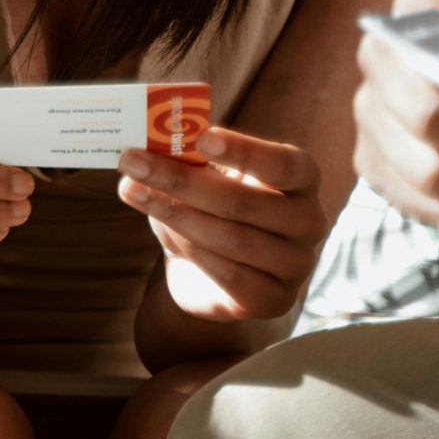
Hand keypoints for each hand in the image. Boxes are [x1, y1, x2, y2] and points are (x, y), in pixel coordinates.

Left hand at [119, 127, 326, 323]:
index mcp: (301, 180)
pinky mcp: (273, 300)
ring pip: (230, 238)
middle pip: (243, 201)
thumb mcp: (202, 176)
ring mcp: (296, 264)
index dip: (245, 151)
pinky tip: (162, 230)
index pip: (285, 164)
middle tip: (132, 162)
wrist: (209, 272)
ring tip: (130, 190)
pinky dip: (189, 250)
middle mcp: (308, 222)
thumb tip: (146, 146)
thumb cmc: (209, 207)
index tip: (202, 139)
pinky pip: (227, 274)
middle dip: (181, 180)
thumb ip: (186, 160)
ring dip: (174, 213)